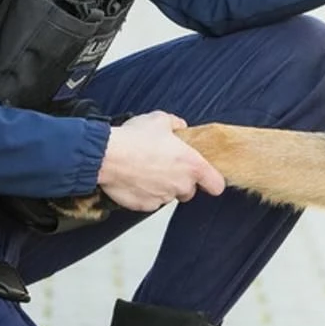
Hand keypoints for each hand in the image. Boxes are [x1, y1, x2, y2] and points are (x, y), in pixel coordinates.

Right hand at [97, 111, 224, 212]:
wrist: (107, 155)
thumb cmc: (134, 139)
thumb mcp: (159, 120)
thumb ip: (175, 123)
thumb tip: (179, 126)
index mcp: (192, 165)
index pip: (217, 185)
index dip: (211, 181)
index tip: (206, 178)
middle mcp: (181, 184)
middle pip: (190, 191)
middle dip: (181, 183)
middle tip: (166, 168)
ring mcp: (163, 197)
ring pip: (168, 196)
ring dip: (161, 187)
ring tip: (146, 170)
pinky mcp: (145, 206)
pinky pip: (150, 202)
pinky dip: (144, 194)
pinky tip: (135, 179)